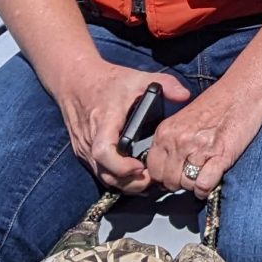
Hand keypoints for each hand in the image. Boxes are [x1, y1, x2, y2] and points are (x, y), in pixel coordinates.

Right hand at [54, 59, 192, 193]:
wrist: (76, 81)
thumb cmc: (109, 81)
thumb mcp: (138, 78)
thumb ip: (164, 84)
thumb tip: (185, 95)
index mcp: (103, 122)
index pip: (104, 151)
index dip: (122, 165)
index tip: (141, 167)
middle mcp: (90, 140)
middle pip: (106, 173)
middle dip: (130, 182)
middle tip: (154, 180)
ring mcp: (84, 149)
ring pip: (103, 177)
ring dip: (125, 183)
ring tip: (148, 179)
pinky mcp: (83, 153)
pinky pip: (100, 172)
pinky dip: (117, 178)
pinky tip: (135, 175)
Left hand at [144, 80, 261, 197]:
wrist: (244, 91)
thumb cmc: (219, 104)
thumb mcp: (184, 118)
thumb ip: (171, 141)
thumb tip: (166, 167)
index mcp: (166, 131)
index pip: (152, 168)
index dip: (163, 175)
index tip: (173, 174)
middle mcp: (178, 141)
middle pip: (167, 180)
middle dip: (178, 182)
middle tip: (191, 174)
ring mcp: (198, 149)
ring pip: (185, 185)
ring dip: (194, 184)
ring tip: (204, 172)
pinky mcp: (219, 156)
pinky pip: (203, 186)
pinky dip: (207, 188)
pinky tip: (212, 178)